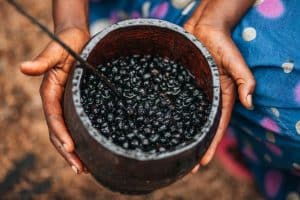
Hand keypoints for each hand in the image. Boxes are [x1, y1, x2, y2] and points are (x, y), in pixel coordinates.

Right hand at [20, 27, 89, 173]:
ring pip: (67, 132)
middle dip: (68, 152)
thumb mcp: (56, 51)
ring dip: (73, 152)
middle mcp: (56, 102)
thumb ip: (42, 61)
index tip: (70, 149)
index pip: (54, 117)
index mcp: (50, 92)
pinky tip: (90, 150)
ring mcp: (66, 104)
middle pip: (58, 131)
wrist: (75, 39)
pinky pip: (75, 125)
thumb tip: (23, 68)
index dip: (61, 133)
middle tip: (80, 169)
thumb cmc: (67, 43)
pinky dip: (80, 139)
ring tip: (85, 168)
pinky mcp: (76, 103)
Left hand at [185, 6, 255, 171]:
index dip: (211, 145)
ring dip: (182, 135)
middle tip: (186, 166)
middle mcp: (207, 98)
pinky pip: (176, 103)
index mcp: (222, 96)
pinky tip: (162, 126)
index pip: (217, 126)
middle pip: (201, 127)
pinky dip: (171, 116)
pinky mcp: (181, 84)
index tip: (204, 162)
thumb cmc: (222, 43)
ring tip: (173, 152)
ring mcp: (193, 92)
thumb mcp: (237, 62)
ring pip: (187, 118)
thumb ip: (246, 81)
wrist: (203, 28)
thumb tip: (250, 103)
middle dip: (195, 146)